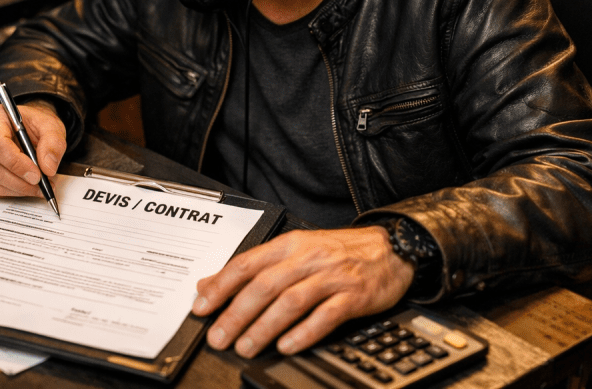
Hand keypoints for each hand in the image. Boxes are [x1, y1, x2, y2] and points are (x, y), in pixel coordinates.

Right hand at [0, 99, 66, 196]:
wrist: (24, 127)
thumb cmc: (32, 124)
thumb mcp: (50, 125)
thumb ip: (53, 143)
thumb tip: (48, 167)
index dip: (17, 164)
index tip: (37, 175)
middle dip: (21, 181)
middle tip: (42, 185)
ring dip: (18, 189)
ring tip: (38, 187)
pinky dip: (11, 191)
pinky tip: (25, 186)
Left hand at [191, 226, 414, 357]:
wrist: (390, 248)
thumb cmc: (338, 252)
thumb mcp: (294, 251)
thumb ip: (253, 268)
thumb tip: (209, 283)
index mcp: (289, 245)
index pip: (246, 264)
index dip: (220, 286)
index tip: (201, 307)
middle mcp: (307, 258)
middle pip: (264, 286)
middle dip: (237, 314)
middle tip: (219, 337)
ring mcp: (331, 277)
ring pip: (290, 302)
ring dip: (265, 327)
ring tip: (246, 346)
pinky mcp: (353, 296)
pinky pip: (325, 316)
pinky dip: (304, 332)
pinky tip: (287, 346)